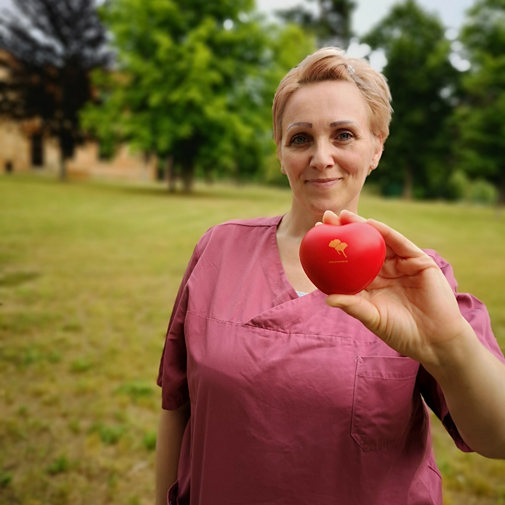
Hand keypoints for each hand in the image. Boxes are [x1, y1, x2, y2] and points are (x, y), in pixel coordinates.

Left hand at [323, 210, 471, 366]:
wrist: (433, 340)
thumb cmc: (400, 331)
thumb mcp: (371, 317)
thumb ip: (352, 305)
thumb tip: (327, 299)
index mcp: (371, 283)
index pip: (349, 261)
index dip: (333, 247)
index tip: (315, 236)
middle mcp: (385, 271)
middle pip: (361, 245)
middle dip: (344, 230)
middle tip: (327, 217)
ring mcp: (402, 265)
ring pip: (379, 241)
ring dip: (362, 225)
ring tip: (344, 215)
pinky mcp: (419, 261)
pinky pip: (401, 244)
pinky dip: (386, 232)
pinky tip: (370, 224)